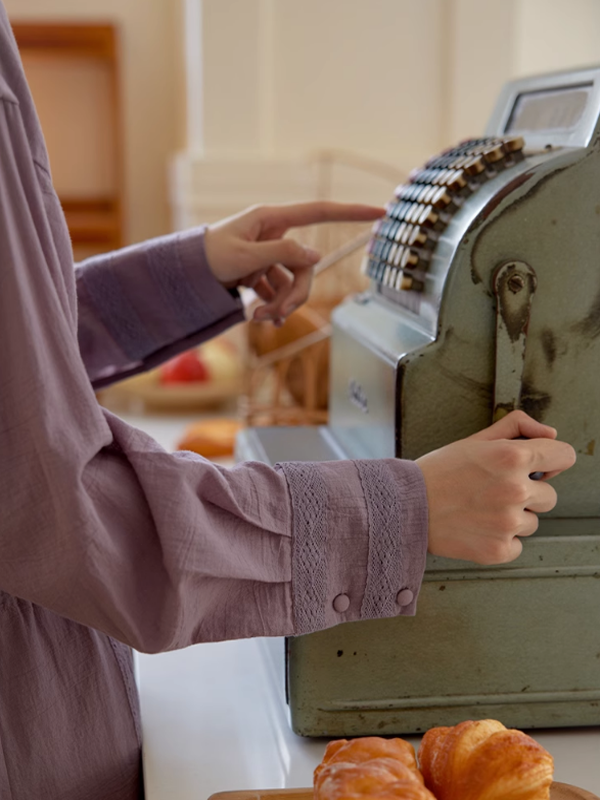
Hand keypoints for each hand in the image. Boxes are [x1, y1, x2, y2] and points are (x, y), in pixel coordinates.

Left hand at [203, 201, 384, 324]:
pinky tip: (256, 316)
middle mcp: (274, 234)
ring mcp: (268, 254)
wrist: (182, 273)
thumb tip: (316, 256)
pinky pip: (279, 289)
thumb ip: (282, 254)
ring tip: (259, 319)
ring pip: (294, 282)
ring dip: (281, 304)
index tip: (379, 212)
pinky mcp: (261, 271)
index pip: (320, 211)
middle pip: (306, 265)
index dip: (350, 212)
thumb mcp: (244, 256)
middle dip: (296, 294)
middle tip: (278, 315)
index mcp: (271, 219)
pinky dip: (271, 304)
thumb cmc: (207, 256)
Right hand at [415, 411, 575, 564]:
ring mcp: (509, 523)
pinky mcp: (499, 549)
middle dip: (528, 493)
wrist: (406, 506)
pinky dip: (501, 540)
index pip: (565, 456)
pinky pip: (518, 545)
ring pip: (532, 522)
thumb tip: (550, 434)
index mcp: (513, 458)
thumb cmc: (439, 472)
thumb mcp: (476, 440)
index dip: (553, 460)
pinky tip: (478, 527)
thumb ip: (517, 428)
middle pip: (550, 496)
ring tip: (480, 509)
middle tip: (493, 491)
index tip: (541, 467)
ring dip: (513, 518)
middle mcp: (516, 491)